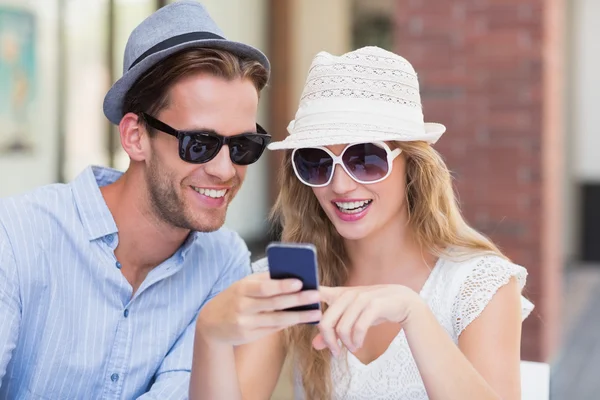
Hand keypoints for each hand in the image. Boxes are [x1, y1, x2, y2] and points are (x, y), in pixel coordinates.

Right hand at [197, 272, 321, 344]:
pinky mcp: (248, 336)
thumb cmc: (233, 298)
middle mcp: (242, 306)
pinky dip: (289, 323)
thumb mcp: (243, 285)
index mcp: (241, 289)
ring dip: (299, 316)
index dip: (282, 285)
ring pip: (277, 319)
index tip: (300, 282)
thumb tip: (291, 275)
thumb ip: (264, 280)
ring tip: (316, 313)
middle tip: (316, 296)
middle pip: (274, 303)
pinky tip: (302, 319)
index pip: (264, 287)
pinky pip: (273, 329)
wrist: (210, 323)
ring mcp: (245, 323)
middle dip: (297, 300)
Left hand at [313, 285, 421, 355]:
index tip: (297, 311)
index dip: (303, 299)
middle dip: (329, 341)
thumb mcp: (352, 319)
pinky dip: (357, 341)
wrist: (404, 302)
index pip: (316, 292)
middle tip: (335, 352)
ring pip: (342, 328)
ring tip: (352, 348)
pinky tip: (358, 345)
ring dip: (346, 344)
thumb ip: (333, 330)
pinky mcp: (374, 305)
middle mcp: (347, 294)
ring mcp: (361, 298)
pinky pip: (358, 328)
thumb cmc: (374, 310)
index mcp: (339, 294)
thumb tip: (315, 345)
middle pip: (325, 321)